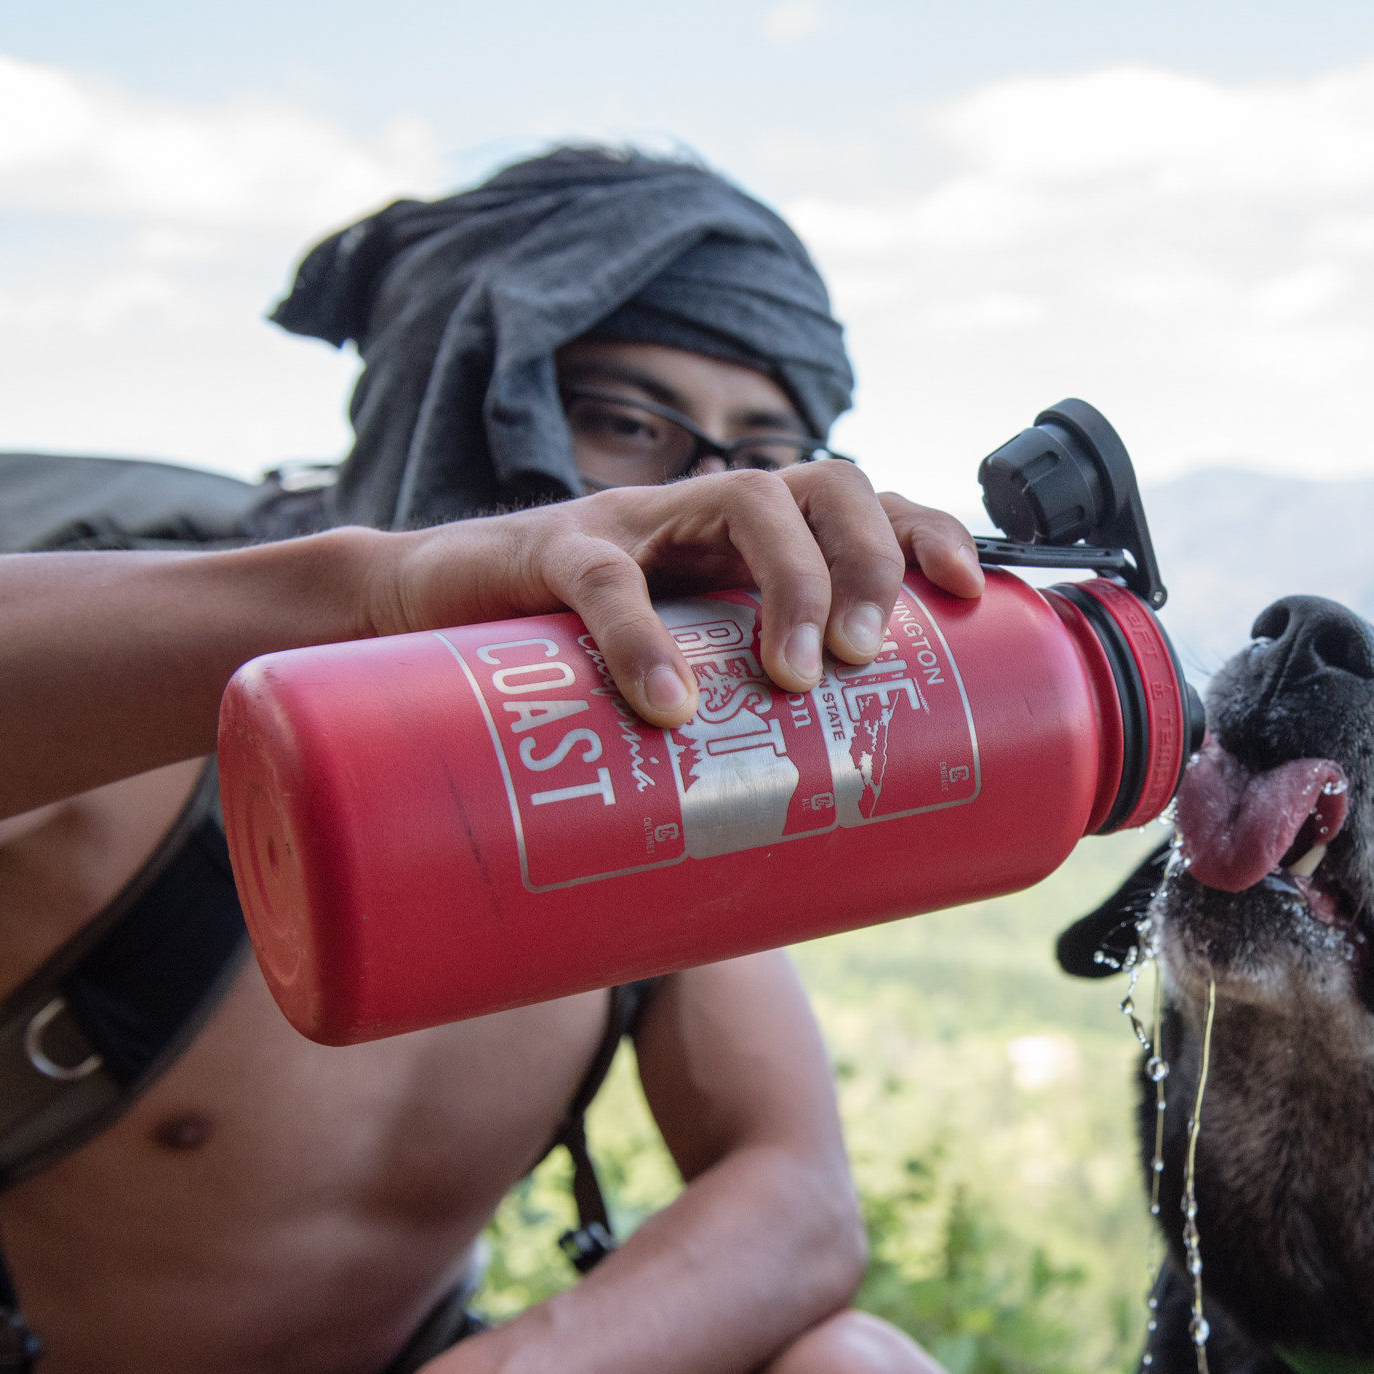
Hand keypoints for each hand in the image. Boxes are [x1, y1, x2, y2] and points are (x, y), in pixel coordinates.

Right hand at [364, 464, 983, 726]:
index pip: (866, 504)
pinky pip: (603, 579)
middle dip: (869, 565)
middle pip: (827, 486)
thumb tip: (810, 887)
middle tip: (865, 657)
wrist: (401, 626)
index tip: (972, 594)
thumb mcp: (666, 698)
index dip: (926, 532)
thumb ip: (728, 753)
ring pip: (746, 499)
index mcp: (750, 546)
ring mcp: (631, 521)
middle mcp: (705, 516)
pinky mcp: (545, 550)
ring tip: (796, 676)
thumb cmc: (559, 674)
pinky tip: (667, 703)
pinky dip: (641, 637)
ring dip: (791, 581)